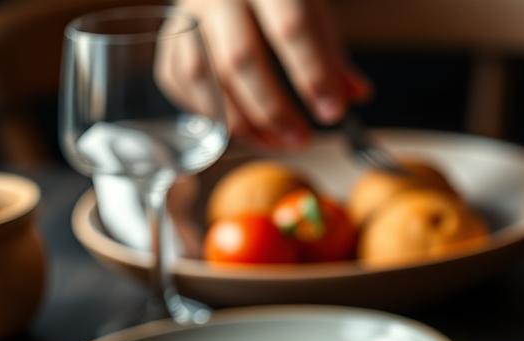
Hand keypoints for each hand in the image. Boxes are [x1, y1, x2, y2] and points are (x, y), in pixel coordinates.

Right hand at [160, 0, 369, 147]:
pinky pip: (178, 81)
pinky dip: (208, 112)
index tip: (333, 113)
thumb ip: (331, 55)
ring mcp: (185, 14)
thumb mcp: (313, 13)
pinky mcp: (168, 36)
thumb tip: (355, 96)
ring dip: (239, 121)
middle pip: (240, 58)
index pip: (291, 28)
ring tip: (275, 144)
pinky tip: (241, 130)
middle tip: (302, 140)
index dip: (313, 75)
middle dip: (273, 110)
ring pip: (202, 75)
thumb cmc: (279, 1)